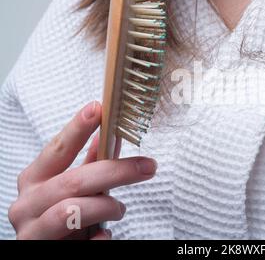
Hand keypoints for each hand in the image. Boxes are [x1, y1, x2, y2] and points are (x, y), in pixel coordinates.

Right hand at [8, 102, 156, 239]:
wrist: (48, 254)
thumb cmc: (60, 219)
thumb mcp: (72, 188)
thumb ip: (88, 164)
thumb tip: (107, 134)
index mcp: (34, 180)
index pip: (57, 149)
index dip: (77, 129)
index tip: (99, 109)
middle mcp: (27, 204)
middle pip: (73, 181)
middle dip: (115, 171)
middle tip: (148, 166)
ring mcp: (31, 232)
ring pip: (72, 210)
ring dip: (106, 207)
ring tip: (119, 209)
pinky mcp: (44, 253)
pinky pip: (83, 242)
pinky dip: (100, 237)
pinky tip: (105, 235)